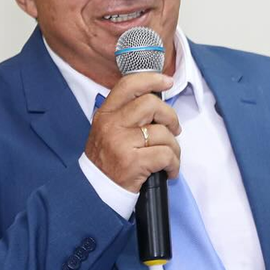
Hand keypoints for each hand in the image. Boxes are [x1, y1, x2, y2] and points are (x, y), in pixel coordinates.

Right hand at [85, 73, 181, 192]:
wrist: (95, 190)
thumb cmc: (107, 159)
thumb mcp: (107, 130)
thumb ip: (126, 113)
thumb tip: (156, 101)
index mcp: (106, 114)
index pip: (129, 85)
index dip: (151, 79)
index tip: (167, 82)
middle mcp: (112, 125)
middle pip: (152, 104)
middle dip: (170, 117)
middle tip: (173, 129)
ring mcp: (122, 143)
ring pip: (164, 133)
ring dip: (174, 147)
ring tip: (169, 156)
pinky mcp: (134, 162)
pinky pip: (166, 155)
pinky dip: (174, 164)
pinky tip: (169, 170)